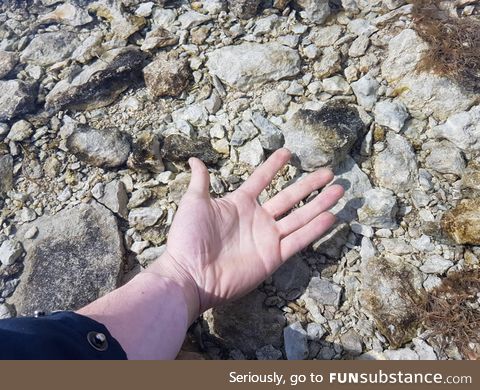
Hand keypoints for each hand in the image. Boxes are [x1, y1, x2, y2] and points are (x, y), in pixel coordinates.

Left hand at [147, 148, 343, 322]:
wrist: (190, 274)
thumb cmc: (188, 238)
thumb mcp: (194, 203)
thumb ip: (201, 181)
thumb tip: (194, 160)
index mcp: (239, 203)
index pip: (261, 180)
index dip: (273, 166)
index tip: (287, 152)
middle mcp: (257, 219)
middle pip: (289, 198)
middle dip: (309, 185)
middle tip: (328, 173)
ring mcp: (267, 238)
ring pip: (300, 217)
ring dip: (320, 204)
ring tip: (339, 190)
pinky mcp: (273, 257)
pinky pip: (298, 240)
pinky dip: (314, 230)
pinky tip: (331, 216)